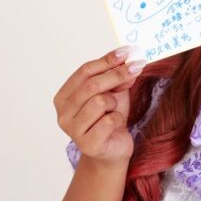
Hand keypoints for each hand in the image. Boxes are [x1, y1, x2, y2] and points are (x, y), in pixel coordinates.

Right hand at [54, 46, 146, 166]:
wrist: (113, 150)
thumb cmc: (109, 119)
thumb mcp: (113, 93)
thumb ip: (114, 76)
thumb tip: (127, 59)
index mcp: (64, 96)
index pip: (84, 71)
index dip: (107, 60)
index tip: (128, 51)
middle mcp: (63, 113)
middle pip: (92, 85)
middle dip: (117, 75)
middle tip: (137, 67)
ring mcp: (73, 130)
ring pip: (100, 102)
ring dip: (115, 104)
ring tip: (114, 111)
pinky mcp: (87, 144)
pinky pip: (109, 121)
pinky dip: (118, 119)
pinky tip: (115, 126)